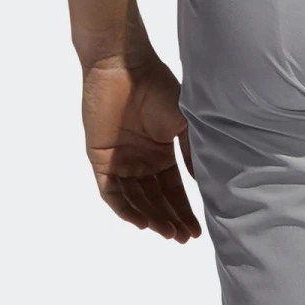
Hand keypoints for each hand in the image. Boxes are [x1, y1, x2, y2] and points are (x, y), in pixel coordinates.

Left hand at [81, 55, 201, 239]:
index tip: (197, 230)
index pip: (173, 189)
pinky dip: (126, 209)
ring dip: (151, 218)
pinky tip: (143, 222)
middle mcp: (140, 160)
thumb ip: (192, 150)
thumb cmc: (157, 87)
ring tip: (168, 233)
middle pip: (155, 200)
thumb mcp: (184, 120)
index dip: (184, 210)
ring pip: (135, 201)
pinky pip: (112, 192)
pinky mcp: (100, 159)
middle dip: (170, 220)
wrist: (124, 67)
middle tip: (183, 238)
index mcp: (160, 151)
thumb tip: (203, 182)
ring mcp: (120, 161)